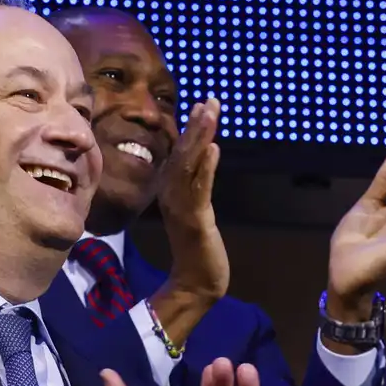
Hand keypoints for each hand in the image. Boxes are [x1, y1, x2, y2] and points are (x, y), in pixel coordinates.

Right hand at [149, 99, 228, 350]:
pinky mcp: (195, 222)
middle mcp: (172, 196)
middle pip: (183, 154)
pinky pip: (199, 191)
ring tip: (209, 114)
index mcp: (172, 192)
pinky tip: (214, 149)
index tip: (203, 105)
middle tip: (209, 101)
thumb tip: (210, 150)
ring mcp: (182, 209)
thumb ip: (202, 181)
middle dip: (197, 126)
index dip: (192, 129)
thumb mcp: (201, 208)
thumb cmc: (199, 249)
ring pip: (189, 167)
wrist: (196, 284)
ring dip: (200, 139)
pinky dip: (206, 169)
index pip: (182, 154)